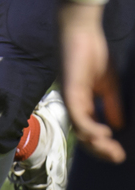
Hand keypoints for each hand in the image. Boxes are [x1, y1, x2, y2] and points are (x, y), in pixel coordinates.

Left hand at [61, 1, 125, 161]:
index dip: (103, 146)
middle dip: (101, 150)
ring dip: (96, 143)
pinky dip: (90, 127)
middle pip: (83, 136)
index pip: (90, 132)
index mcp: (81, 103)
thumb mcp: (108, 85)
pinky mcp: (69, 89)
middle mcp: (72, 103)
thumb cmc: (94, 54)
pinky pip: (77, 114)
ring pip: (79, 129)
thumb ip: (111, 105)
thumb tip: (116, 127)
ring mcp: (69, 97)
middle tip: (118, 158)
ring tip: (113, 150)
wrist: (81, 31)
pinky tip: (104, 134)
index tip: (119, 154)